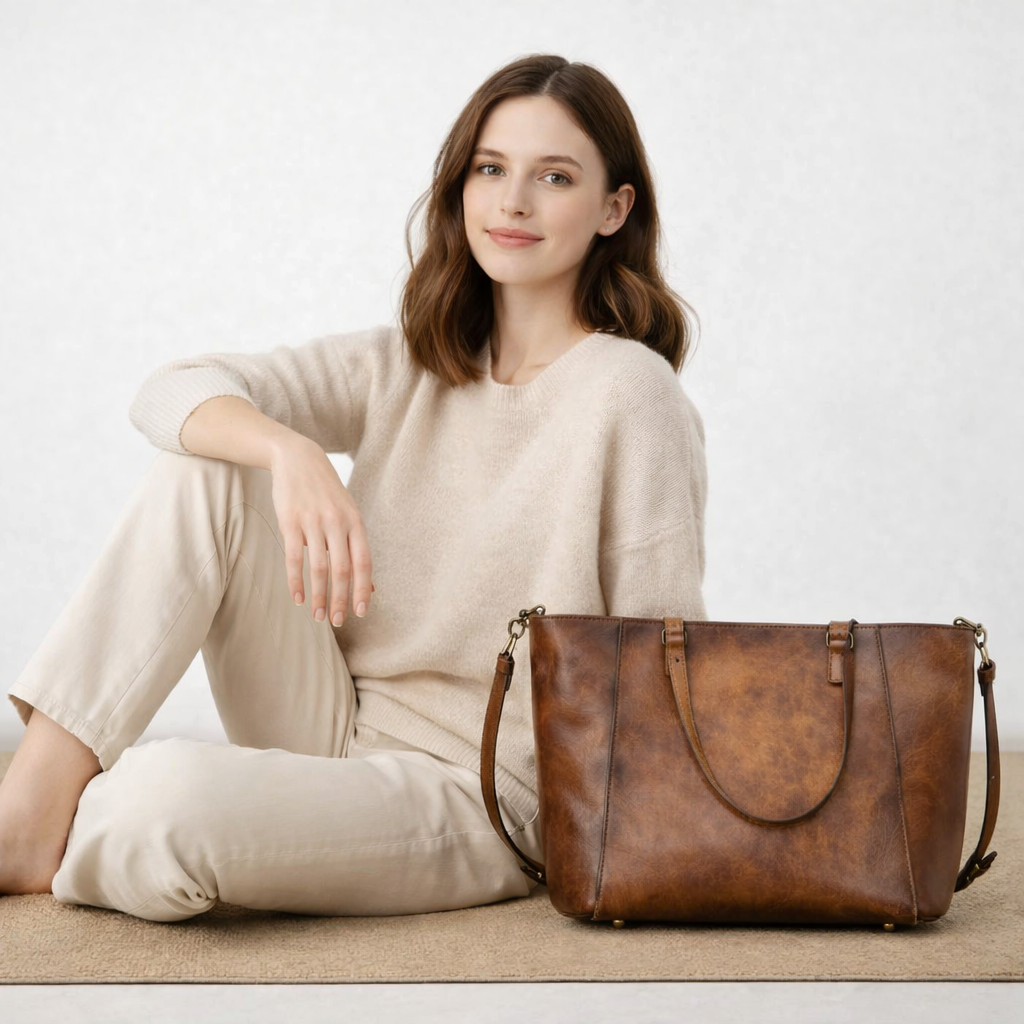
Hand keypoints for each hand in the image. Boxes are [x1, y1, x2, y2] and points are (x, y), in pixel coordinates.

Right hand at [268, 435, 373, 626]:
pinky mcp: (290, 522)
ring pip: (319, 568)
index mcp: (356, 523)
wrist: (298, 459)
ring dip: (319, 596)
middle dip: (341, 599)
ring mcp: (313, 522)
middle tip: (338, 621)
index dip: (362, 590)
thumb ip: (357, 550)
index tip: (360, 613)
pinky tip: (298, 598)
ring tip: (318, 616)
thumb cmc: (327, 494)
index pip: (364, 563)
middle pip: (343, 569)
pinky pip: (295, 558)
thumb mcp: (348, 516)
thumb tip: (370, 588)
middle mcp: (337, 523)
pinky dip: (296, 582)